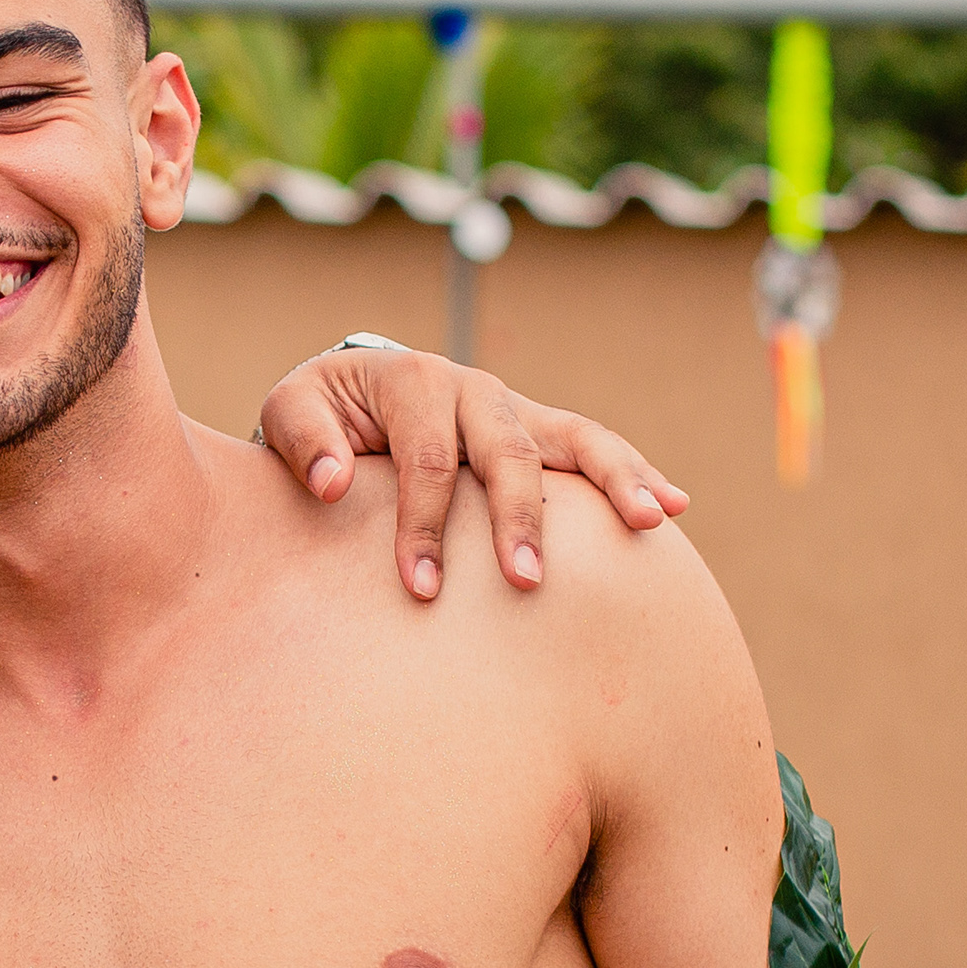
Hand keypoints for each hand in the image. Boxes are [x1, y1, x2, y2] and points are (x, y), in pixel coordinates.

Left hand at [254, 347, 688, 600]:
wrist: (351, 396)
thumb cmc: (320, 418)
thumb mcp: (292, 415)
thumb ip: (303, 443)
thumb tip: (334, 484)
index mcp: (413, 380)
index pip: (426, 458)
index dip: (424, 523)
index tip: (421, 587)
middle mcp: (474, 388)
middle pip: (507, 452)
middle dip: (518, 518)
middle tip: (526, 582)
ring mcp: (514, 409)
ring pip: (575, 438)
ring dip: (614, 480)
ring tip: (652, 522)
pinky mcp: (538, 432)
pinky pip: (592, 448)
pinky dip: (635, 472)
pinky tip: (674, 507)